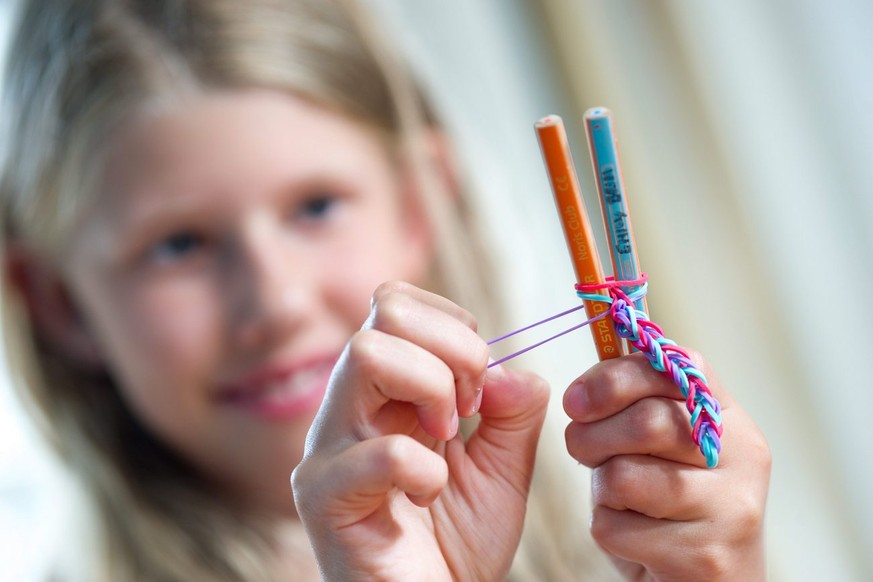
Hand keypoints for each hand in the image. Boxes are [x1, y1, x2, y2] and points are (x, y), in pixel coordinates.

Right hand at [292, 281, 549, 580]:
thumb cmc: (454, 545)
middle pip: (384, 312)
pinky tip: (428, 496)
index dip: (452, 326)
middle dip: (452, 348)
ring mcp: (328, 448)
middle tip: (468, 408)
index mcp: (381, 392)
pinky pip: (380, 451)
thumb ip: (512, 412)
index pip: (397, 303)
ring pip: (367, 353)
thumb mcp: (502, 468)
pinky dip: (425, 470)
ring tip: (446, 440)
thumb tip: (507, 366)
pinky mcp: (324, 498)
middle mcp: (347, 407)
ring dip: (432, 388)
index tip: (478, 384)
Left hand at [564, 351, 769, 580]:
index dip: (613, 376)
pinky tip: (635, 539)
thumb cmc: (669, 503)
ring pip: (626, 477)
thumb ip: (637, 396)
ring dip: (602, 490)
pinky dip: (607, 533)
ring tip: (618, 499)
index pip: (675, 365)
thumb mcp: (659, 442)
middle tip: (580, 449)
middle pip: (647, 421)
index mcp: (726, 415)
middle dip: (592, 435)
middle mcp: (743, 454)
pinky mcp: (707, 558)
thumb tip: (598, 342)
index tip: (575, 399)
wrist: (706, 580)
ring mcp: (733, 508)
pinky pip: (619, 529)